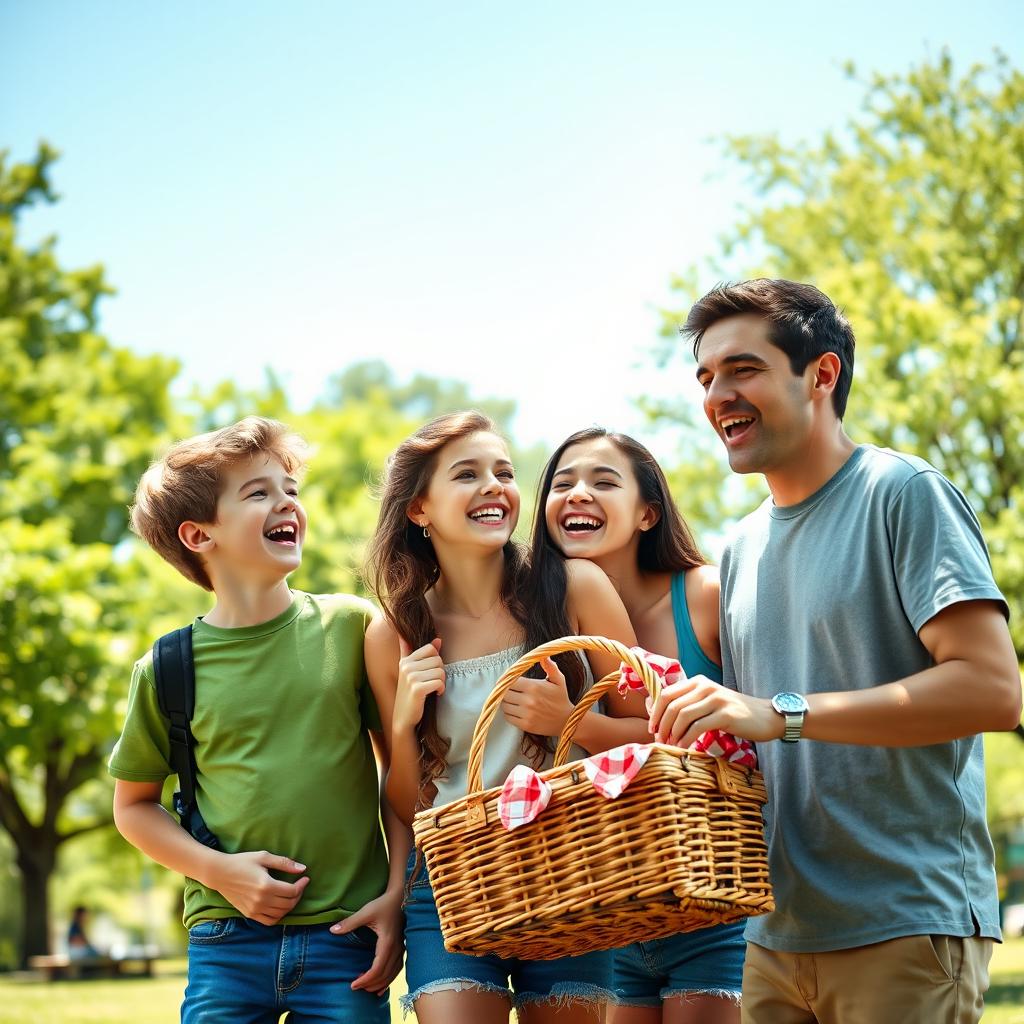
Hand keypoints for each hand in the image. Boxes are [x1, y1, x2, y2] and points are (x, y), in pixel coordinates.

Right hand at [206, 850, 309, 924]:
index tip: (305, 878)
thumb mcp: (264, 857)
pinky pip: (269, 921)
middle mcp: (261, 900)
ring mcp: (254, 909)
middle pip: (288, 904)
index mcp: (266, 885)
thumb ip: (284, 863)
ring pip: (281, 914)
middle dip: (298, 895)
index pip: (292, 891)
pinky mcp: (249, 914)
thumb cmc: (242, 862)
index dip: (302, 885)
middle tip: (299, 885)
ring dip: (290, 906)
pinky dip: (278, 916)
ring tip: (291, 895)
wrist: (220, 873)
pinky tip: (280, 906)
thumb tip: (302, 869)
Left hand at [330, 890, 404, 993]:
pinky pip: (397, 968)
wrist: (401, 895)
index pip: (377, 969)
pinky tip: (382, 984)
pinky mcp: (402, 947)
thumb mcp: (366, 912)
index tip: (353, 985)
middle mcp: (396, 949)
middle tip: (356, 987)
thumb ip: (349, 923)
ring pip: (392, 973)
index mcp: (387, 943)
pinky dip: (389, 978)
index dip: (365, 980)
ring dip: (380, 983)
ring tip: (367, 989)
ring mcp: (401, 948)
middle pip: (384, 974)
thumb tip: (332, 930)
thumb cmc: (383, 903)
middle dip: (370, 984)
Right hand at [393, 638, 444, 733]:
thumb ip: (423, 654)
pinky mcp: (417, 689)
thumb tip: (438, 639)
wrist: (403, 718)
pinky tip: (436, 694)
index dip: (436, 660)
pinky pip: (439, 682)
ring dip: (442, 681)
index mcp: (405, 661)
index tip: (431, 671)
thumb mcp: (412, 673)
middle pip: (437, 659)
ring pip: (440, 671)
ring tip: (435, 688)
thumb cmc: (410, 694)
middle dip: (440, 671)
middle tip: (434, 682)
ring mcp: (410, 678)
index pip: (430, 648)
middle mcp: (406, 667)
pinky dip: (441, 689)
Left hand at [502, 657, 573, 735]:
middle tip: (509, 691)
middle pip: (505, 693)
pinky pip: (508, 717)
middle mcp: (528, 700)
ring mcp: (526, 713)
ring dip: (506, 702)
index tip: (506, 680)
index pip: (510, 681)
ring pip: (505, 705)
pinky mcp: (525, 725)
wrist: (566, 721)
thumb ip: (550, 667)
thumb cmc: (561, 698)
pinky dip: (509, 713)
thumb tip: (544, 656)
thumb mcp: (558, 680)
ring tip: (513, 700)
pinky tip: (516, 710)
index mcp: (534, 687)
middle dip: (505, 691)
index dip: (506, 680)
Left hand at [648, 675, 780, 745]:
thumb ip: (691, 704)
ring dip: (672, 733)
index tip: (652, 729)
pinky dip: (687, 739)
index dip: (656, 712)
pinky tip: (684, 748)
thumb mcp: (710, 701)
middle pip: (672, 705)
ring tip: (670, 746)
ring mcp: (716, 699)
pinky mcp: (725, 714)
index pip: (666, 693)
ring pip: (682, 715)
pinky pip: (698, 727)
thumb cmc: (736, 713)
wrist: (767, 716)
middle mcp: (705, 686)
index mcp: (698, 681)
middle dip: (661, 725)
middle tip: (659, 741)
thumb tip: (663, 719)